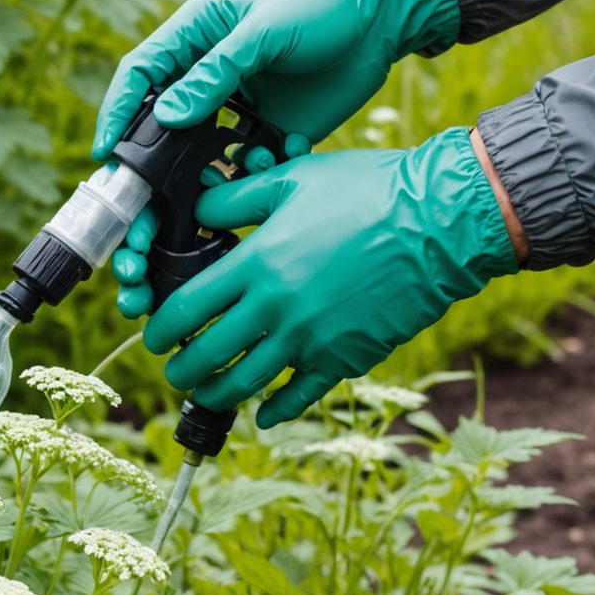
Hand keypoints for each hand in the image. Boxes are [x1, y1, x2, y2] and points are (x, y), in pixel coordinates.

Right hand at [92, 0, 458, 159]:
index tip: (105, 154)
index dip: (117, 113)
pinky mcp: (271, 130)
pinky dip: (256, 170)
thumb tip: (168, 119)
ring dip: (208, 177)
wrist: (381, 14)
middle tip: (148, 204)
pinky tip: (280, 152)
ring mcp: (238, 107)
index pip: (139, 76)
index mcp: (193, 37)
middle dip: (154, 168)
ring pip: (203, 155)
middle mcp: (208, 76)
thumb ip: (216, 74)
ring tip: (223, 185)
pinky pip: (248, 164)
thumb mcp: (263, 31)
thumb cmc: (318, 2)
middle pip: (163, 128)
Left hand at [141, 128, 518, 427]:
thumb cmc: (368, 191)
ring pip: (246, 384)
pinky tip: (265, 414)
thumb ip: (236, 199)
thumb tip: (198, 208)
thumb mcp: (293, 179)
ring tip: (206, 393)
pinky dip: (277, 410)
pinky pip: (301, 396)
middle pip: (208, 356)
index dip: (160, 327)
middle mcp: (277, 308)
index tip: (154, 334)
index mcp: (258, 263)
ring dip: (217, 394)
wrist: (440, 222)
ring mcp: (311, 339)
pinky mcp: (346, 357)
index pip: (185, 309)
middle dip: (181, 369)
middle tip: (174, 370)